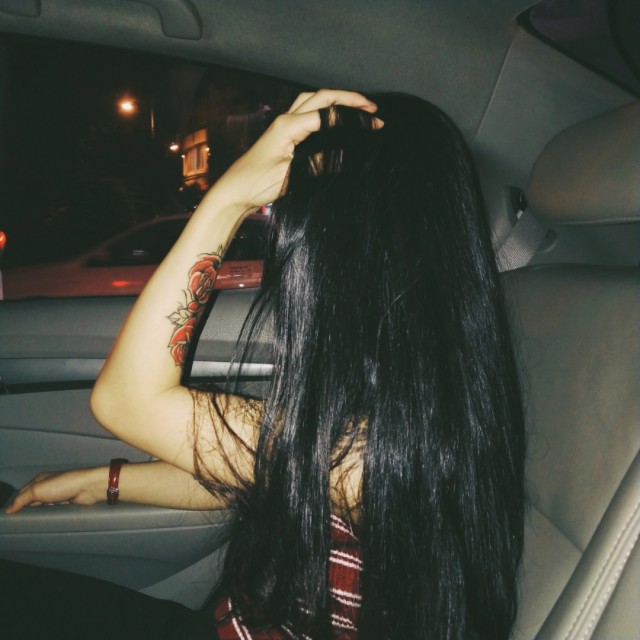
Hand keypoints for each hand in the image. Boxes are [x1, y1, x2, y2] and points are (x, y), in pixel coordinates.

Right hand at [4, 467, 105, 513]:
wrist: (88, 488)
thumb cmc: (63, 485)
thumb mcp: (38, 490)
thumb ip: (22, 499)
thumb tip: (8, 510)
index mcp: (40, 480)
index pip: (23, 493)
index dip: (16, 503)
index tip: (9, 516)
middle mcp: (48, 486)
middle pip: (32, 500)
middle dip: (26, 509)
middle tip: (18, 522)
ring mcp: (57, 495)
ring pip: (42, 507)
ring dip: (38, 513)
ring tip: (29, 524)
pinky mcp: (65, 503)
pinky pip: (52, 511)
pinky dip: (48, 515)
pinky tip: (44, 522)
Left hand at [209, 89, 380, 213]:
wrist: (235, 192)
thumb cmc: (257, 184)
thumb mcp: (290, 176)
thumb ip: (316, 163)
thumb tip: (341, 154)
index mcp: (288, 125)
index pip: (329, 114)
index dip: (354, 119)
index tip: (375, 124)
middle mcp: (286, 120)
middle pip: (322, 97)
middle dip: (349, 99)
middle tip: (372, 108)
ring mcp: (283, 125)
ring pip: (313, 101)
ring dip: (336, 100)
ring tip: (357, 108)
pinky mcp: (283, 135)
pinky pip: (307, 113)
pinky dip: (325, 111)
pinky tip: (333, 120)